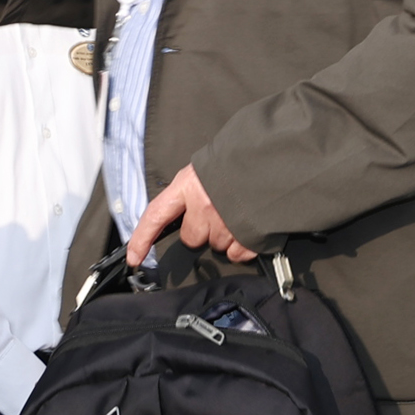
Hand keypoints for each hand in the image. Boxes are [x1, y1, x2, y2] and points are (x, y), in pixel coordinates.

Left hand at [127, 164, 253, 269]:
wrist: (281, 156)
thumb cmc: (244, 158)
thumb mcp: (208, 167)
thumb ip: (193, 189)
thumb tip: (187, 209)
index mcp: (189, 185)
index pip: (156, 215)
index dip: (141, 238)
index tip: (133, 258)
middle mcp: (204, 207)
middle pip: (191, 237)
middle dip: (202, 229)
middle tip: (219, 211)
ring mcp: (226, 224)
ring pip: (217, 245)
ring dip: (226, 235)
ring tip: (240, 212)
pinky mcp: (248, 238)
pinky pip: (237, 254)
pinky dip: (244, 245)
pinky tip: (250, 226)